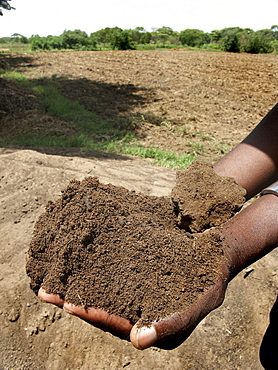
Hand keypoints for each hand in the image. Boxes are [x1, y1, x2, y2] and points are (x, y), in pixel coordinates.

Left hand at [38, 256, 229, 349]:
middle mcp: (142, 318)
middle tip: (47, 292)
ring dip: (77, 290)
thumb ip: (173, 322)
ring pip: (102, 297)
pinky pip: (109, 282)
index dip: (94, 315)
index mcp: (154, 330)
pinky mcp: (135, 283)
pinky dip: (90, 276)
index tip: (69, 305)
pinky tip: (74, 267)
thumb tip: (139, 341)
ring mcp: (137, 299)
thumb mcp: (202, 300)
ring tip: (51, 282)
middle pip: (103, 313)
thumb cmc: (210, 279)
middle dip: (75, 303)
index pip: (119, 324)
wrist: (213, 255)